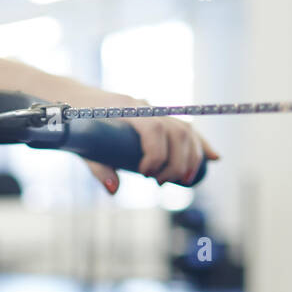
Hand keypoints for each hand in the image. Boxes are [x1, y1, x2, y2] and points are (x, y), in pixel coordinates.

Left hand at [78, 95, 220, 194]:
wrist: (77, 101)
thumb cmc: (78, 125)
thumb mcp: (83, 146)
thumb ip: (99, 168)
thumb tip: (115, 190)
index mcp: (126, 109)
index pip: (153, 128)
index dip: (156, 154)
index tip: (145, 174)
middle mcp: (145, 107)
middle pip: (176, 132)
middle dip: (176, 162)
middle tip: (160, 183)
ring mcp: (154, 111)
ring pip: (185, 130)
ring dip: (192, 157)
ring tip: (185, 181)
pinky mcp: (159, 117)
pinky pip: (185, 129)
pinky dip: (200, 145)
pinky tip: (214, 158)